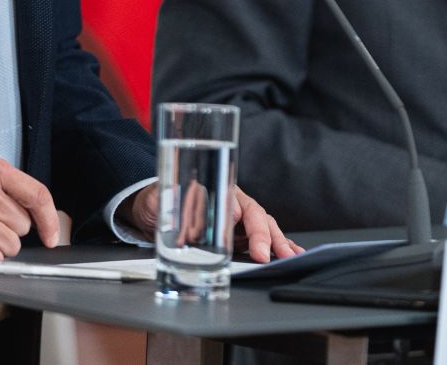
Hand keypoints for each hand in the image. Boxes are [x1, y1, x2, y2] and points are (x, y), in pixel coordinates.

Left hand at [123, 184, 304, 262]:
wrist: (154, 207)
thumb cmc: (159, 201)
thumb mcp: (160, 200)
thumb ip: (174, 200)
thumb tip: (191, 204)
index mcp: (216, 190)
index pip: (236, 205)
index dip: (246, 224)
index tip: (252, 243)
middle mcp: (232, 202)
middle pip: (256, 217)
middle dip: (269, 237)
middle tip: (275, 256)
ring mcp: (238, 218)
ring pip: (264, 227)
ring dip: (279, 242)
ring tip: (292, 257)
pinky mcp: (239, 233)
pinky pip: (262, 237)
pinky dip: (278, 245)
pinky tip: (291, 253)